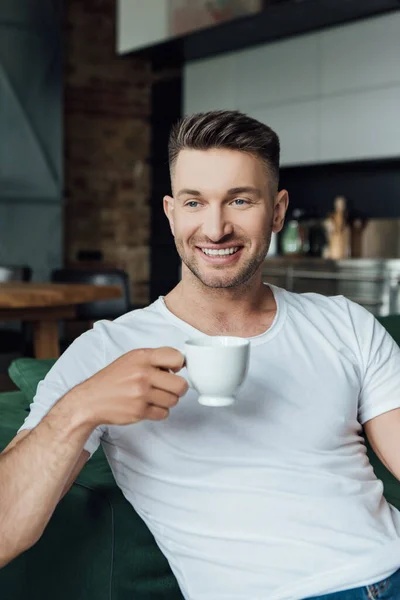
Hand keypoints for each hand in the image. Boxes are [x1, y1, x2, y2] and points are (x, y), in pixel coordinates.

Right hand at [68, 347, 187, 426]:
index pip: (176, 357)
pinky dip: (159, 412)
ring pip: (174, 400)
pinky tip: (148, 406)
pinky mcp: (139, 411)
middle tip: (170, 388)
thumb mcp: (132, 359)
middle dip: (178, 388)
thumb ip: (154, 359)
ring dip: (167, 401)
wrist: (91, 399)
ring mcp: (141, 393)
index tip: (174, 370)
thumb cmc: (113, 379)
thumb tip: (180, 364)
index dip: (179, 365)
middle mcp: (143, 373)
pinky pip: (164, 413)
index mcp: (142, 356)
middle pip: (181, 385)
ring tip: (155, 397)